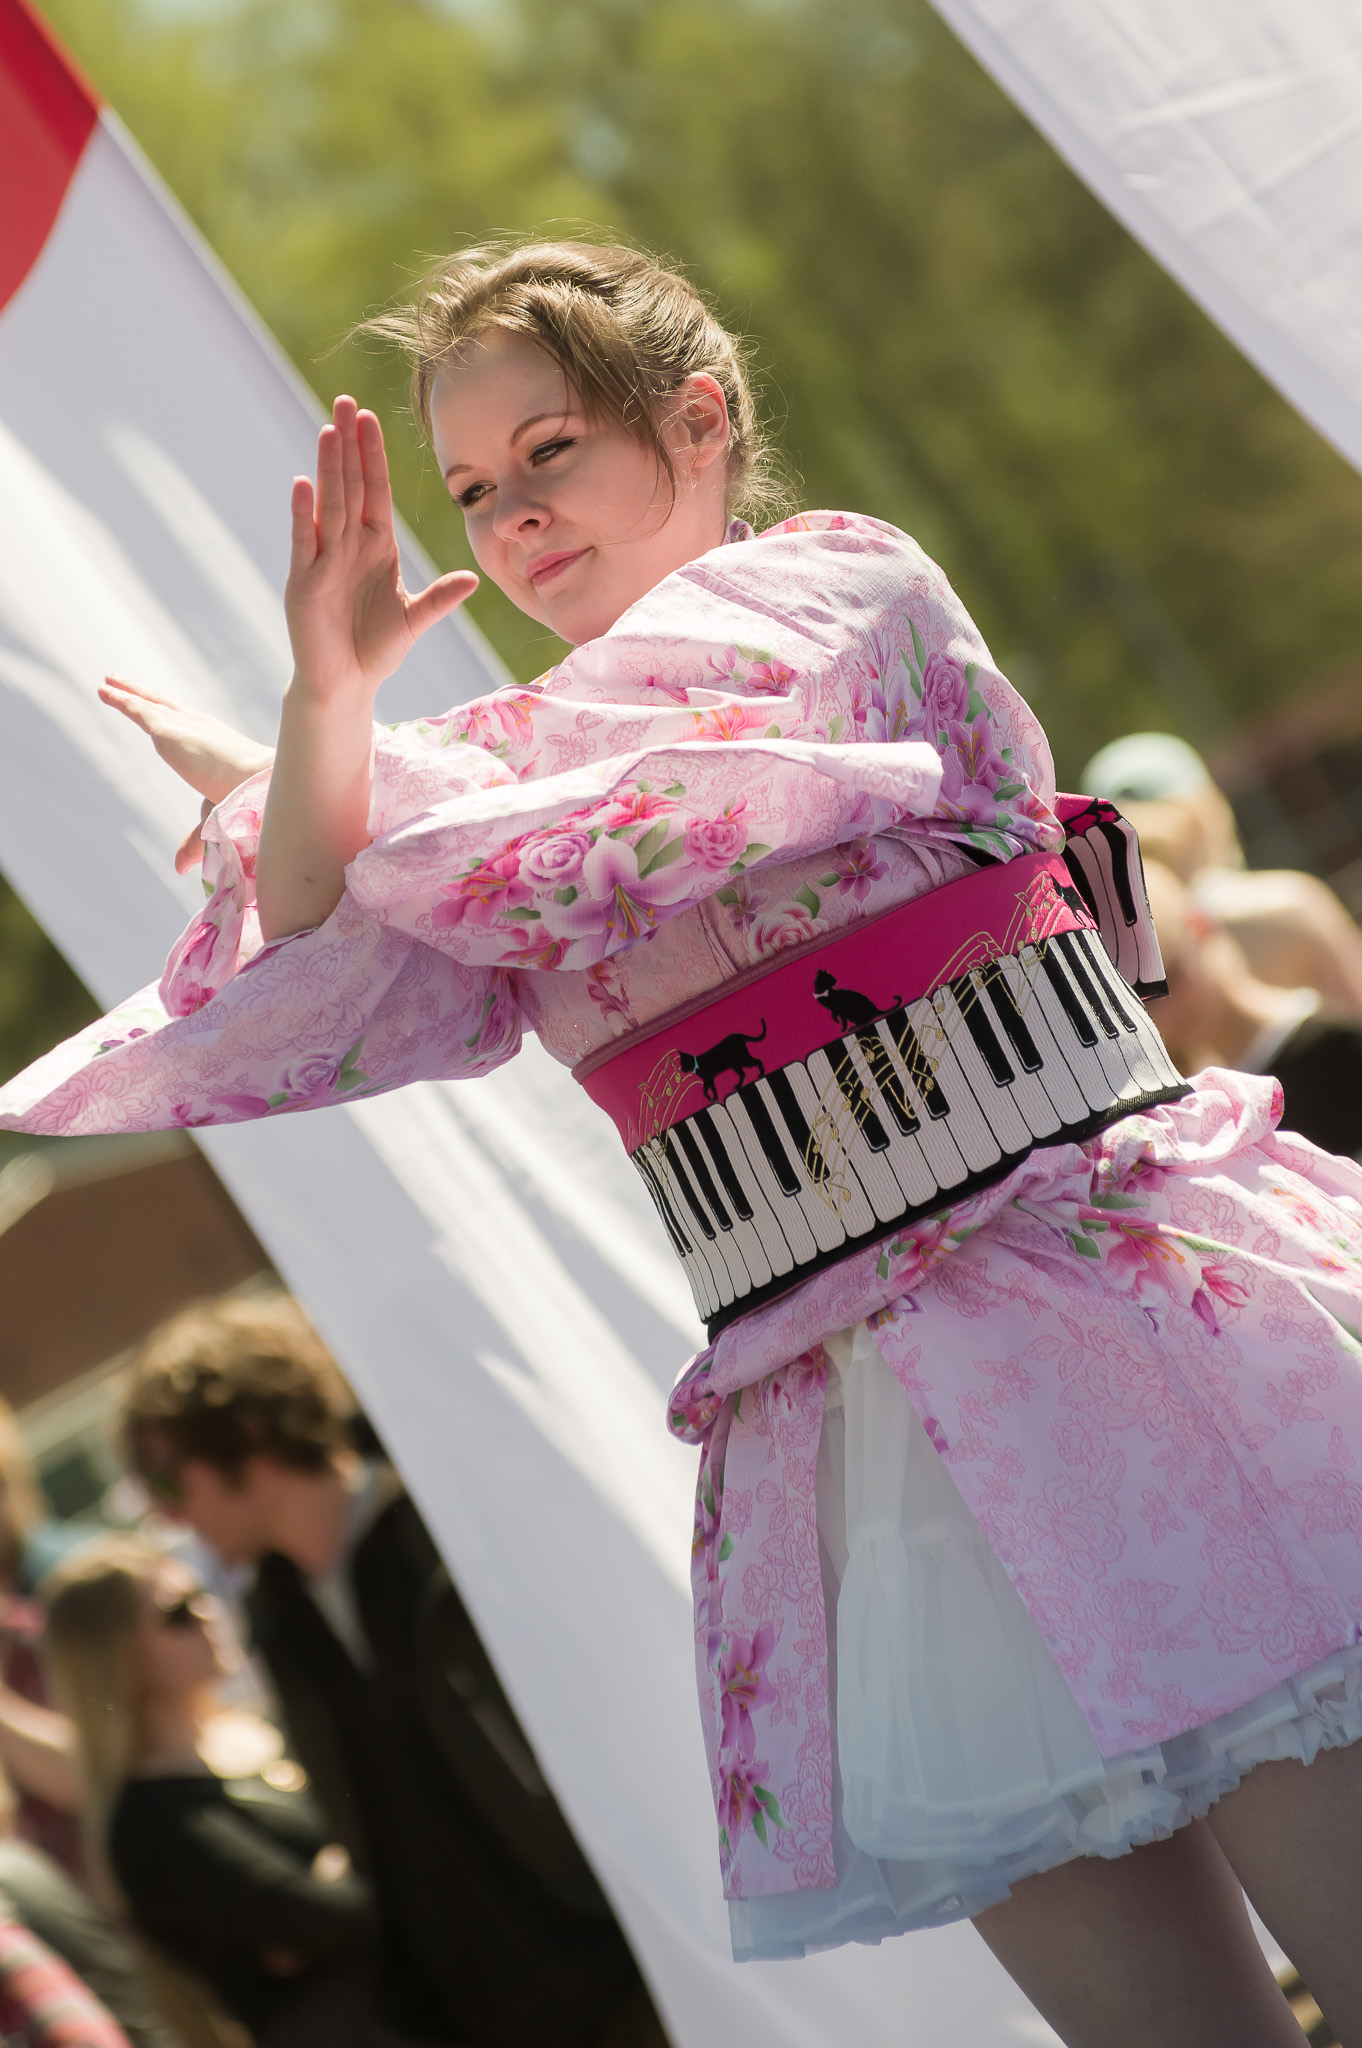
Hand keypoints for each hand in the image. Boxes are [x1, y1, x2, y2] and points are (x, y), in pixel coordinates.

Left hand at [98, 677, 274, 871]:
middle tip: (126, 685)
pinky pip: (136, 709)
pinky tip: (104, 691)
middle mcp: (198, 726)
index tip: (158, 709)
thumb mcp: (212, 818)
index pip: (186, 723)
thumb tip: (178, 868)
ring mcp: (182, 726)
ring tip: (109, 683)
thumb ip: (193, 840)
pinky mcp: (166, 731)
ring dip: (127, 691)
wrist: (257, 783)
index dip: (170, 715)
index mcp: (213, 741)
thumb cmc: (246, 801)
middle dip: (146, 694)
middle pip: (165, 705)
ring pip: (149, 703)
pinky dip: (119, 699)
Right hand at [286, 395, 476, 703]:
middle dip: (347, 444)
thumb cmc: (377, 648)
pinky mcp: (305, 582)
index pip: (375, 490)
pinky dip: (305, 514)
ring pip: (329, 504)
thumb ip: (440, 599)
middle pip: (349, 485)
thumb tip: (473, 579)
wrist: (346, 682)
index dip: (373, 454)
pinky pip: (306, 542)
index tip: (370, 417)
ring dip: (328, 468)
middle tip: (344, 401)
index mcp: (377, 546)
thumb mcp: (414, 620)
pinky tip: (304, 484)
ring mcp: (324, 560)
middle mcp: (349, 545)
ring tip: (328, 429)